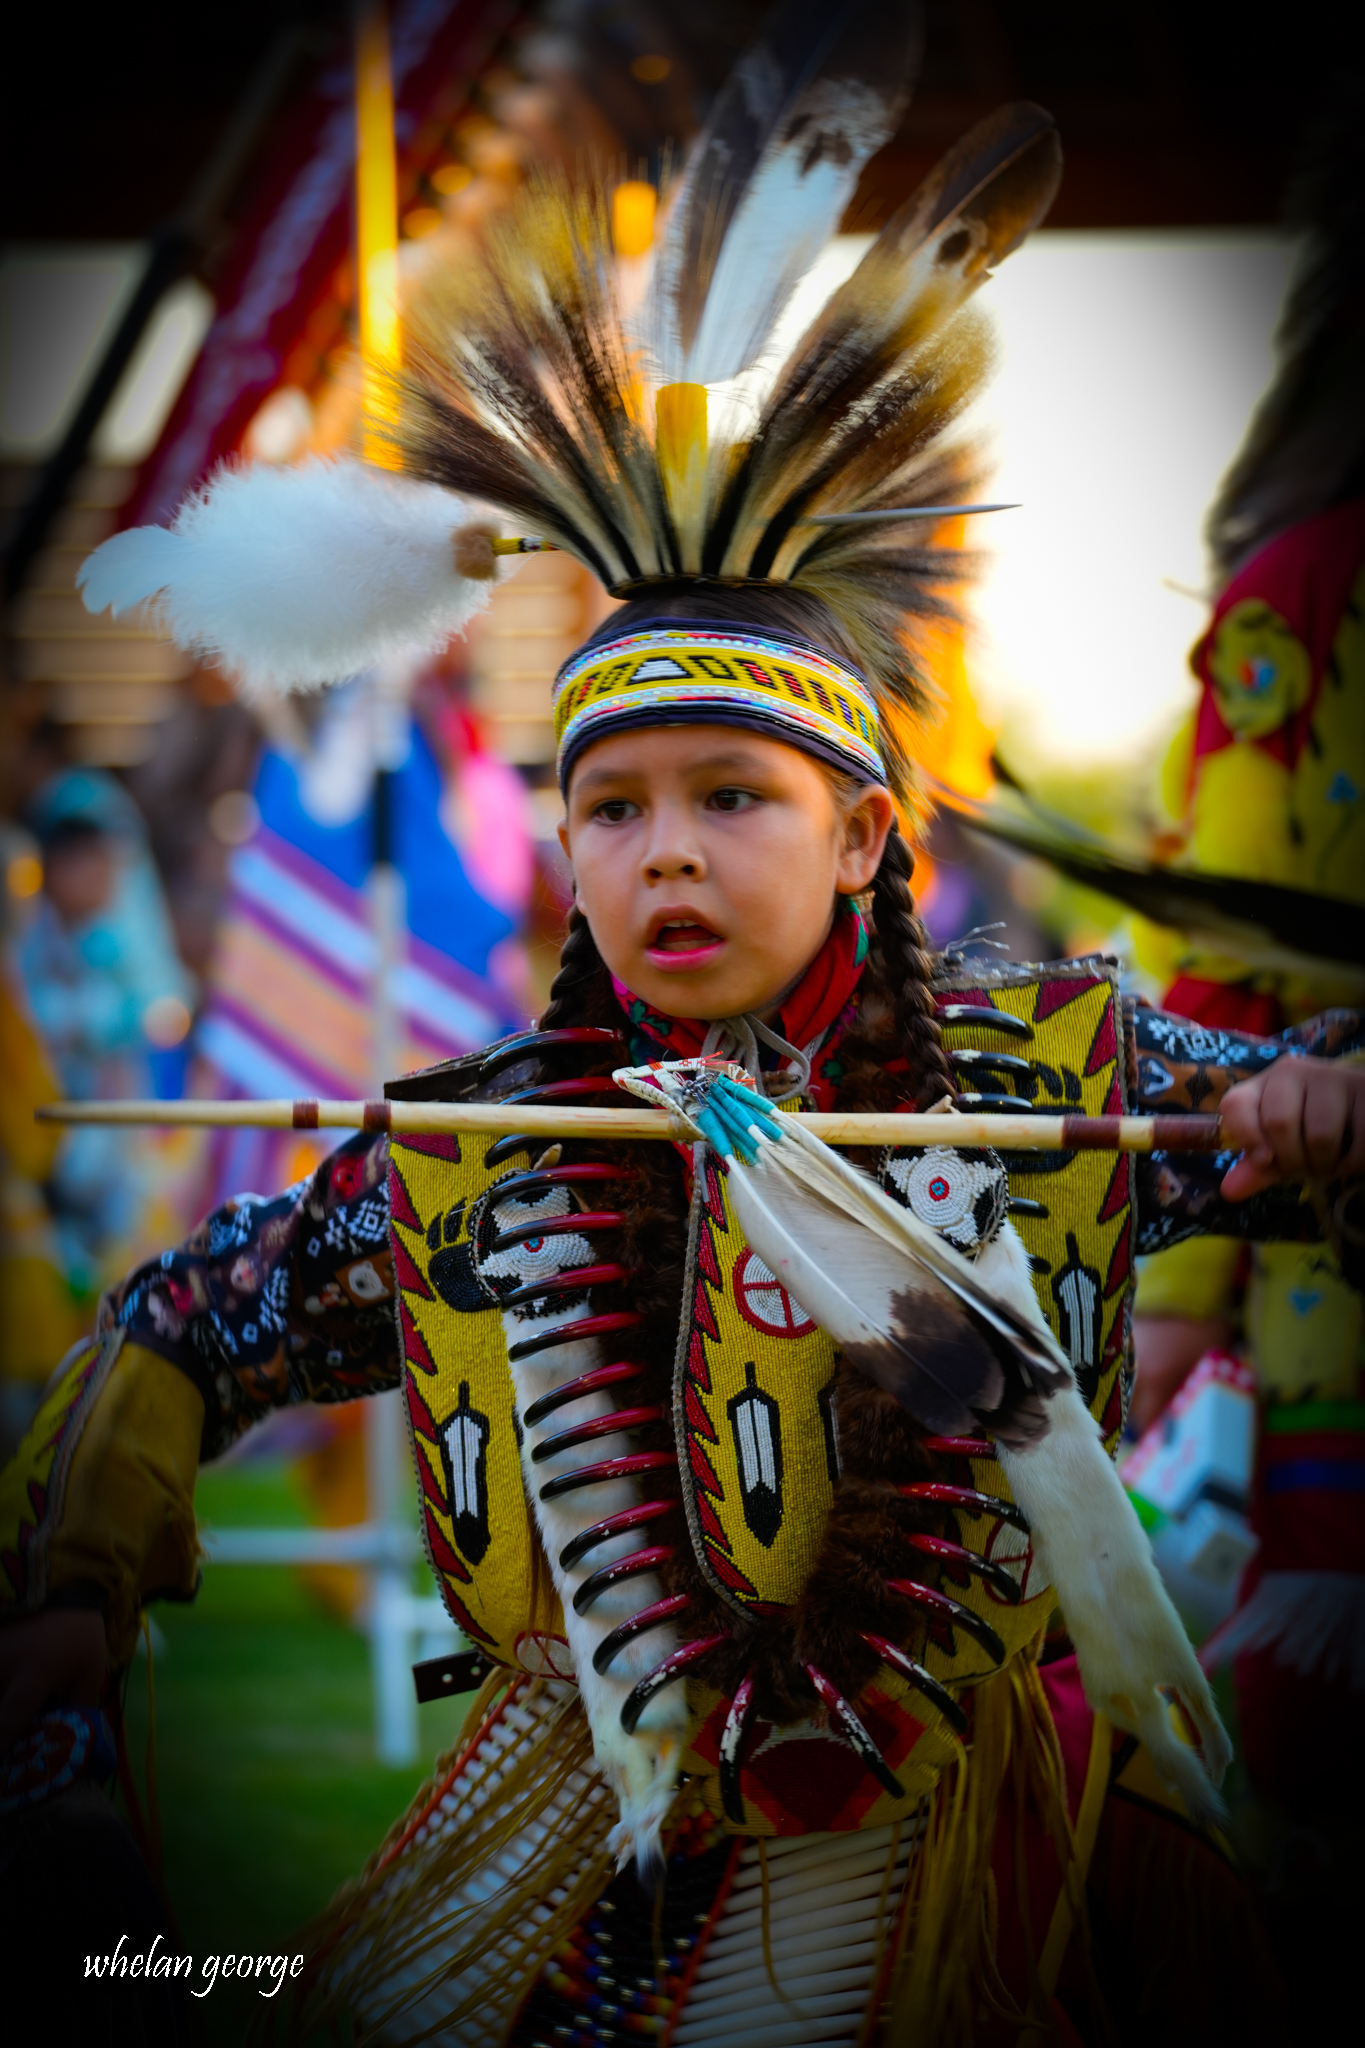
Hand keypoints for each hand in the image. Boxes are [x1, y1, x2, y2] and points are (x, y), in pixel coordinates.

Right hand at [0, 1607, 106, 1755]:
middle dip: (2, 1728)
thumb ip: (76, 1710)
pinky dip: (1, 1687)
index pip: (10, 1718)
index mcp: (34, 1673)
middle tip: (11, 1754)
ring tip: (16, 1713)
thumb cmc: (78, 1636)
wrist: (61, 1589)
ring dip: (3, 1705)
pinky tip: (9, 1699)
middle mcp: (3, 1665)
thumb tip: (64, 1746)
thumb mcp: (89, 1672)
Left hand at [1220, 1055, 1364, 1200]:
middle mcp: (1294, 1071)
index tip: (1264, 1161)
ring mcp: (1332, 1076)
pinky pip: (1357, 1141)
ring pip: (1319, 1135)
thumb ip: (1259, 1168)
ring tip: (1331, 1160)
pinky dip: (1353, 1163)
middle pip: (1278, 1123)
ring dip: (1325, 1164)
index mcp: (1264, 1084)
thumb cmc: (1316, 1129)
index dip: (1247, 1138)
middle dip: (1293, 1161)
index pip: (1236, 1104)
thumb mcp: (1284, 1148)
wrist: (1362, 1111)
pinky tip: (1353, 1154)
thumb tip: (1230, 1191)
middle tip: (1308, 1166)